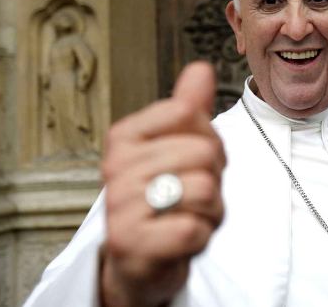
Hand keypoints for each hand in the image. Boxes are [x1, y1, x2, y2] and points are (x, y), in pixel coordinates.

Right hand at [100, 62, 224, 306]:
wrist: (140, 260)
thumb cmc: (163, 198)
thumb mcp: (177, 148)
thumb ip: (188, 109)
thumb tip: (201, 68)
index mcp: (124, 136)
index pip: (189, 112)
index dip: (208, 138)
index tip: (192, 160)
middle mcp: (114, 167)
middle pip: (204, 151)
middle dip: (213, 177)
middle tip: (192, 194)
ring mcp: (119, 206)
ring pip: (204, 189)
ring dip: (210, 209)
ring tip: (187, 215)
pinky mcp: (131, 243)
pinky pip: (194, 228)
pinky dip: (201, 236)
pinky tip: (181, 238)